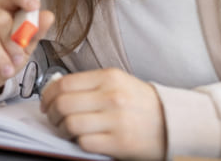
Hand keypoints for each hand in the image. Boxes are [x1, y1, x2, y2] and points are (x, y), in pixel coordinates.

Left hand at [40, 68, 165, 159]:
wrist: (175, 122)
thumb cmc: (140, 102)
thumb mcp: (117, 82)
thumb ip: (88, 84)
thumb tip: (55, 90)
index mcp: (108, 77)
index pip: (64, 84)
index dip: (47, 95)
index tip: (45, 103)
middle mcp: (112, 96)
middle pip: (63, 104)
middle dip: (51, 113)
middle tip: (53, 118)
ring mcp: (116, 120)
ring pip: (70, 124)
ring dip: (62, 129)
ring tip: (66, 130)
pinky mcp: (120, 143)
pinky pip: (84, 142)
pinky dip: (78, 142)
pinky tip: (83, 140)